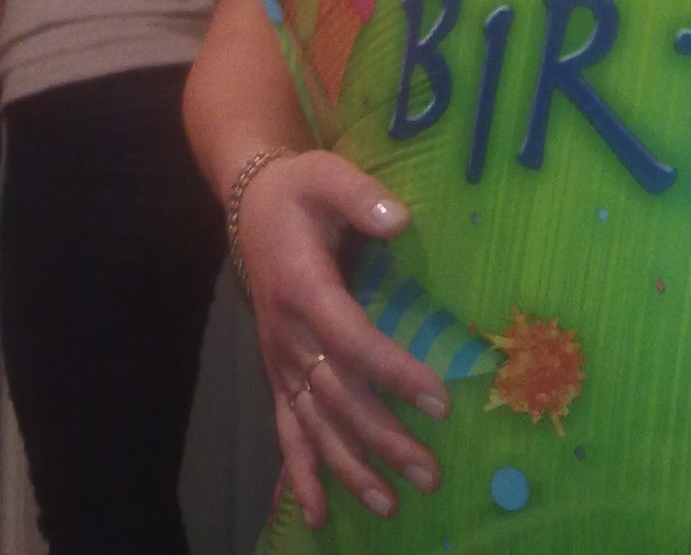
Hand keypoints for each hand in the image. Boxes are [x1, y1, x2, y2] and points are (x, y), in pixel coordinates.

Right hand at [234, 150, 449, 526]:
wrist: (251, 203)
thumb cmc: (300, 189)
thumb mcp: (327, 175)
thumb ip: (362, 196)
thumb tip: (400, 219)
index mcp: (305, 288)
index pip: (353, 341)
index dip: (393, 372)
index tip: (439, 399)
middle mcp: (288, 335)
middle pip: (338, 398)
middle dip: (384, 439)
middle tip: (430, 471)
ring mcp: (280, 359)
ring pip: (314, 425)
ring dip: (351, 468)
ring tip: (391, 505)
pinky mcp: (277, 371)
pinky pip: (286, 429)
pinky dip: (301, 474)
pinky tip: (318, 516)